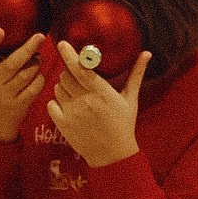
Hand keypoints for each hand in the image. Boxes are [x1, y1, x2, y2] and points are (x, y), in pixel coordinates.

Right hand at [0, 30, 45, 142]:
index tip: (0, 30)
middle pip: (12, 64)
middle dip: (27, 49)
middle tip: (39, 36)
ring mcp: (7, 94)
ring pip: (26, 75)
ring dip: (36, 63)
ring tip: (38, 57)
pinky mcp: (20, 104)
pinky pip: (35, 87)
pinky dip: (40, 78)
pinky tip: (38, 73)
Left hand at [47, 42, 151, 167]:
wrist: (112, 155)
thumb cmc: (123, 124)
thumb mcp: (131, 99)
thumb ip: (136, 74)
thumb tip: (146, 53)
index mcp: (102, 93)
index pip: (81, 68)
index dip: (69, 54)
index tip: (62, 43)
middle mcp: (86, 101)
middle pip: (66, 75)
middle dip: (69, 71)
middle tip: (77, 75)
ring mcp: (73, 113)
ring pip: (58, 88)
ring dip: (63, 86)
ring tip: (75, 92)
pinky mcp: (63, 124)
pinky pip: (51, 103)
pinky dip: (56, 100)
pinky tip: (67, 103)